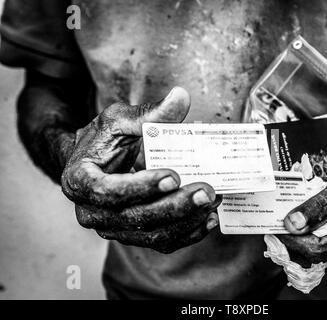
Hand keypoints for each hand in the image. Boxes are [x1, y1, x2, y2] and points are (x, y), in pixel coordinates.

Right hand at [61, 87, 220, 252]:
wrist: (96, 165)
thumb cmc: (104, 140)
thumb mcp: (119, 120)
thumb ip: (148, 113)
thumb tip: (181, 97)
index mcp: (80, 181)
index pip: (107, 191)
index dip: (140, 187)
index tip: (172, 176)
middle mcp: (92, 212)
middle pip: (135, 217)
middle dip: (174, 206)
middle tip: (205, 191)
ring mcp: (114, 228)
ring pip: (152, 234)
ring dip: (186, 221)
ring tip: (212, 201)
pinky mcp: (134, 235)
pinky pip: (162, 242)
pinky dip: (188, 233)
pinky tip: (209, 219)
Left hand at [278, 166, 326, 271]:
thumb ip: (318, 205)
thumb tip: (292, 223)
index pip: (315, 251)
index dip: (291, 241)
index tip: (274, 228)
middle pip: (316, 259)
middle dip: (294, 243)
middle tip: (277, 226)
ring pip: (322, 259)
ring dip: (303, 244)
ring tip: (289, 225)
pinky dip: (315, 243)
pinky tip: (307, 229)